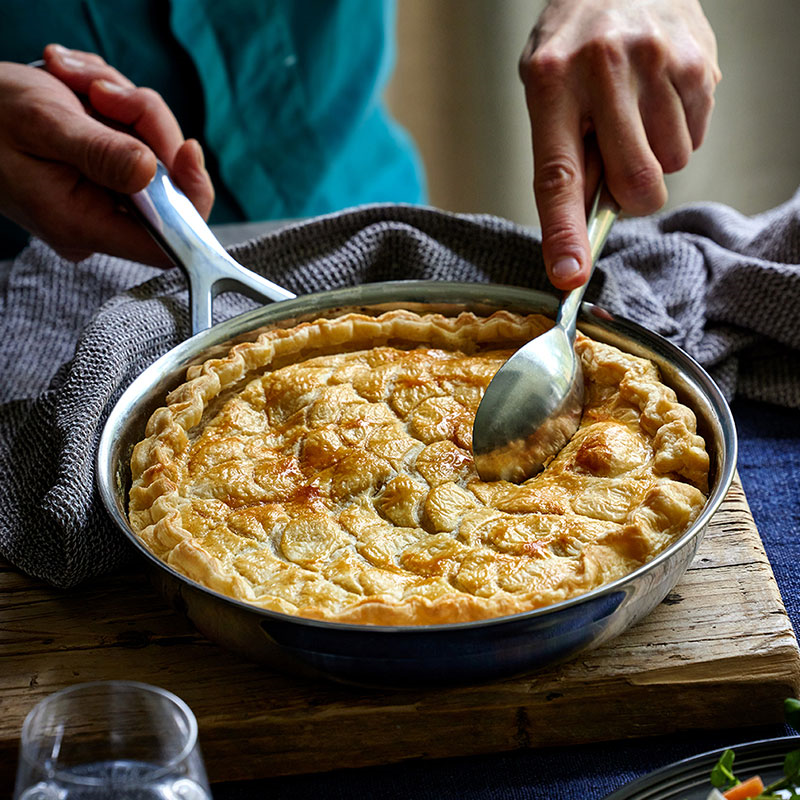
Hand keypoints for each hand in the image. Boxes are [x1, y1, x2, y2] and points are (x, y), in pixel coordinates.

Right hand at [0, 44, 213, 263]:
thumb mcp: (42, 124)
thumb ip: (99, 152)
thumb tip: (149, 169)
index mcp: (85, 224)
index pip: (170, 241)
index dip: (191, 197)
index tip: (188, 149)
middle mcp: (101, 221)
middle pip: (167, 182)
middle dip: (144, 122)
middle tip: (98, 90)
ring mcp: (106, 200)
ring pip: (156, 151)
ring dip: (124, 104)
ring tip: (74, 80)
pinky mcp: (108, 177)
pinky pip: (138, 139)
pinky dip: (117, 106)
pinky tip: (79, 88)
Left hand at [519, 0, 720, 288]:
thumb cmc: (575, 44)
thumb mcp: (546, 90)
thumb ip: (564, 154)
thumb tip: (582, 227)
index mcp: (551, 82)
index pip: (558, 175)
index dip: (565, 232)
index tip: (568, 275)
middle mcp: (604, 70)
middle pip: (636, 184)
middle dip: (633, 197)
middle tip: (622, 166)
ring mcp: (657, 62)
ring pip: (672, 166)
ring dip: (656, 158)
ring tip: (636, 114)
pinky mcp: (698, 62)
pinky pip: (696, 139)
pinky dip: (678, 133)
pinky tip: (659, 99)